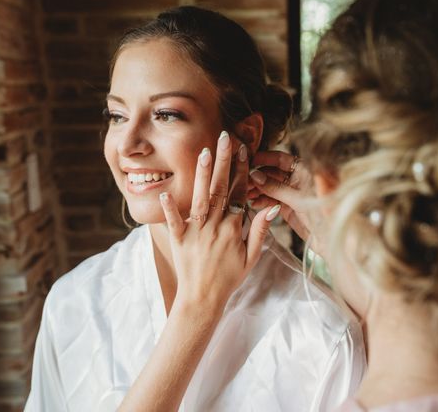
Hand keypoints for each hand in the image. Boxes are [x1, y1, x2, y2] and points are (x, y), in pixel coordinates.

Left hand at [159, 132, 279, 312]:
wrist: (203, 300)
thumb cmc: (229, 278)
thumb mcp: (251, 257)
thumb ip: (260, 231)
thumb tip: (271, 206)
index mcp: (234, 230)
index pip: (240, 194)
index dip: (242, 170)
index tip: (243, 149)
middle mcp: (216, 227)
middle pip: (221, 189)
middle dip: (224, 162)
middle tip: (225, 138)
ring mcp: (196, 232)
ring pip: (200, 199)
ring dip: (202, 175)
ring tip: (204, 152)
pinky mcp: (179, 240)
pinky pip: (173, 222)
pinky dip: (170, 207)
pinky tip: (166, 191)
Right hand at [248, 150, 324, 252]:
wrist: (332, 240)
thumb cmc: (323, 216)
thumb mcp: (299, 200)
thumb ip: (277, 187)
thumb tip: (255, 175)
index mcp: (305, 171)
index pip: (282, 159)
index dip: (265, 158)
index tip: (249, 160)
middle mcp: (298, 180)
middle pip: (273, 172)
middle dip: (257, 176)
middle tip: (242, 181)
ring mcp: (292, 194)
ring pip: (270, 187)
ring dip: (257, 189)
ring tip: (245, 194)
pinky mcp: (288, 207)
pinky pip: (272, 200)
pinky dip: (262, 201)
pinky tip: (253, 203)